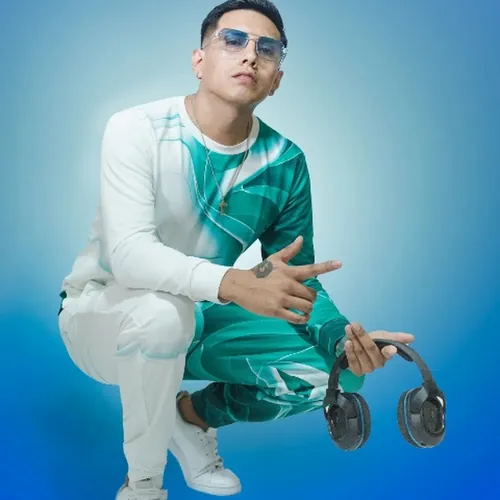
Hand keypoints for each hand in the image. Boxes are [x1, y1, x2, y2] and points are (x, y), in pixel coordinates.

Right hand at [218, 235, 340, 323]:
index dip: (327, 266)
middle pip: (311, 295)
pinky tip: (300, 317)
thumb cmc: (259, 272)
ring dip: (307, 309)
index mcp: (289, 272)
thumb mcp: (275, 259)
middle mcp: (287, 284)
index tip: (340, 263)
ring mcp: (282, 298)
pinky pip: (296, 318)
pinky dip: (302, 319)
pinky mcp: (276, 310)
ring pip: (306, 307)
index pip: (311, 269)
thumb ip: (290, 250)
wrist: (240, 285)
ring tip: (303, 309)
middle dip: (310, 298)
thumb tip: (301, 238)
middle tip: (304, 299)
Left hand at [343, 323, 414, 375]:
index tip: (391, 348)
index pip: (388, 353)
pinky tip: (347, 342)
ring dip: (353, 339)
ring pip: (360, 353)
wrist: (355, 346)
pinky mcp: (357, 371)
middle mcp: (377, 363)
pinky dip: (349, 351)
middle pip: (370, 349)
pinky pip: (352, 361)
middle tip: (355, 325)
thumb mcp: (383, 336)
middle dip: (362, 336)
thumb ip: (396, 337)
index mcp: (386, 355)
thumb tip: (412, 338)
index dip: (389, 351)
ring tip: (348, 329)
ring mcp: (367, 368)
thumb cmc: (371, 341)